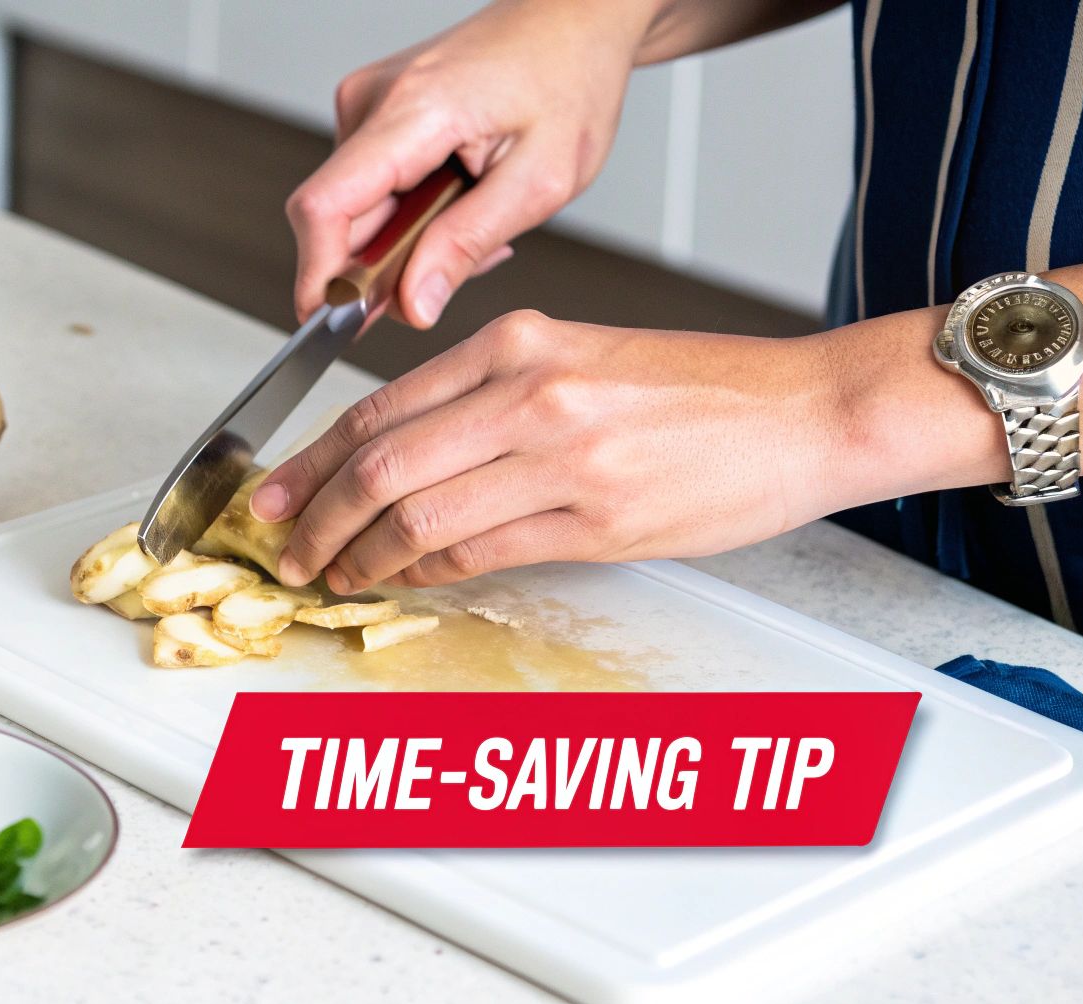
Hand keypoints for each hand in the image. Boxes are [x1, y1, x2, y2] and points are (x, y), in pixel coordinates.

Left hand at [250, 311, 851, 591]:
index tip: (274, 493)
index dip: (311, 461)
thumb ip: (489, 396)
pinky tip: (404, 581)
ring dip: (360, 557)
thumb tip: (403, 453)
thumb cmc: (703, 388)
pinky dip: (427, 574)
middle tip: (282, 551)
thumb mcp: (580, 358)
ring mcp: (562, 460)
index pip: (380, 407)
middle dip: (314, 518)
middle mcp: (530, 393)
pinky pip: (481, 554)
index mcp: (518, 343)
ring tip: (332, 577)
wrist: (807, 412)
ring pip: (419, 517)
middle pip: (380, 465)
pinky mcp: (597, 522)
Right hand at [287, 0, 654, 326]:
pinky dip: (408, 211)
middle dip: (387, 266)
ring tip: (472, 219)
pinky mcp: (372, 112)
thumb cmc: (569, 79)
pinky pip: (369, 186)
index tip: (333, 324)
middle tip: (457, 267)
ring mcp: (368, 102)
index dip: (319, 276)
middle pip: (338, 217)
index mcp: (413, 112)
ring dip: (405, 239)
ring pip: (355, 209)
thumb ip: (467, 246)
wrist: (573, 20)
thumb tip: (411, 306)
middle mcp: (373, 100)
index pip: (323, 208)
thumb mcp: (540, 181)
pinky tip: (457, 198)